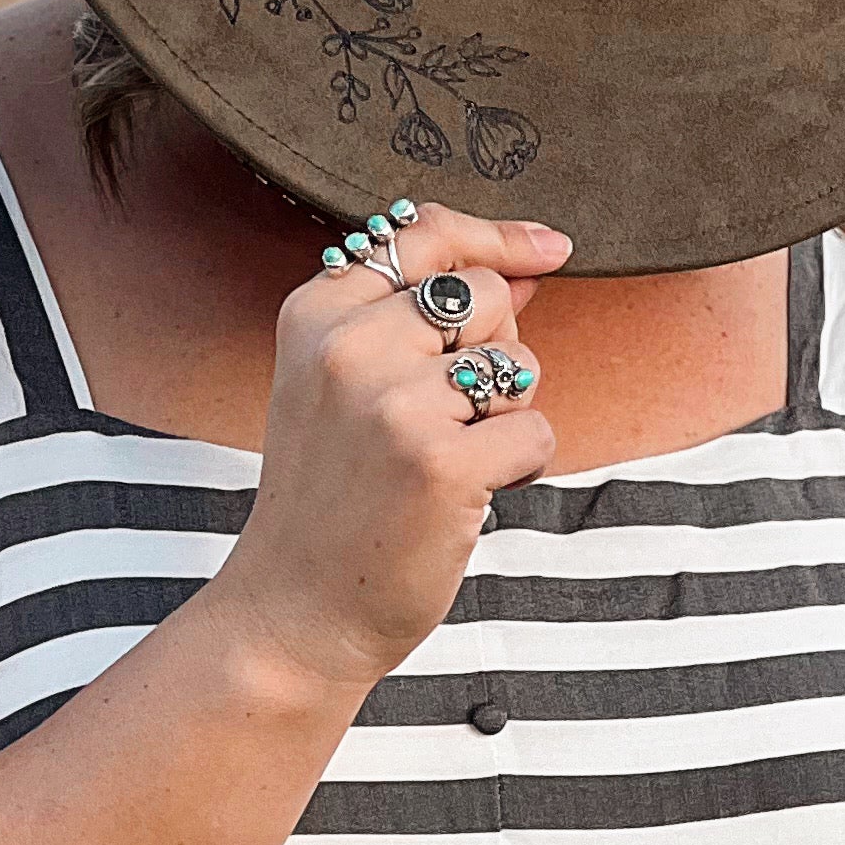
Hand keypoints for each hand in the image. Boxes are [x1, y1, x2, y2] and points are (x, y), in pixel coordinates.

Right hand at [208, 204, 567, 696]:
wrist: (295, 611)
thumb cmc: (332, 498)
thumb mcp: (345, 387)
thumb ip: (423, 317)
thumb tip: (525, 265)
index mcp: (316, 316)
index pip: (426, 233)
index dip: (498, 238)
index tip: (549, 249)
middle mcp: (349, 347)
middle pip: (486, 294)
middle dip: (495, 350)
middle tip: (449, 416)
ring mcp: (393, 404)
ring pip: (518, 363)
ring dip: (506, 414)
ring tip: (448, 459)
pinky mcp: (441, 463)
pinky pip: (537, 432)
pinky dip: (521, 467)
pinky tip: (468, 496)